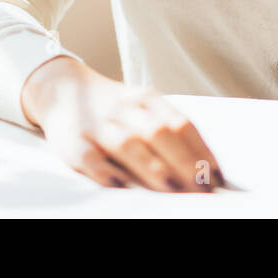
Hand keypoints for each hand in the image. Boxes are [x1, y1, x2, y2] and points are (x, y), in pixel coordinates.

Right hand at [20, 56, 225, 191]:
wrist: (59, 89)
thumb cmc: (112, 110)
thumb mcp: (142, 108)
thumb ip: (170, 132)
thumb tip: (207, 170)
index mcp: (146, 99)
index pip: (181, 124)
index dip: (202, 152)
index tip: (218, 179)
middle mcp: (124, 108)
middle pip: (159, 132)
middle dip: (184, 162)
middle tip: (202, 189)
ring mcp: (98, 124)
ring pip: (128, 143)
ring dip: (151, 166)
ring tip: (171, 188)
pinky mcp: (72, 142)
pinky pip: (89, 157)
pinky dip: (105, 172)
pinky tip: (120, 186)